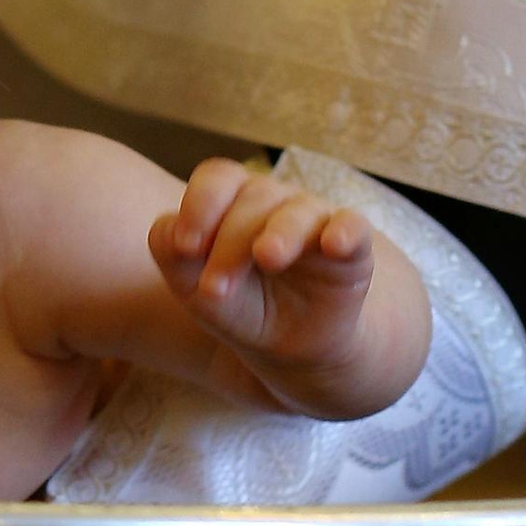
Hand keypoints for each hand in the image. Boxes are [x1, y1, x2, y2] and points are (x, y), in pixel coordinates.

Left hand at [150, 159, 410, 417]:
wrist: (291, 346)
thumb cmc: (239, 304)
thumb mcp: (198, 289)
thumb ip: (173, 256)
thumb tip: (172, 231)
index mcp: (234, 201)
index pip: (217, 179)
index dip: (199, 206)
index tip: (184, 247)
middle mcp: (274, 201)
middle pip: (252, 199)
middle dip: (228, 244)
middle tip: (215, 291)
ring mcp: (314, 220)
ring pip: (297, 211)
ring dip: (279, 234)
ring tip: (267, 258)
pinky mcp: (350, 247)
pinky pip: (352, 227)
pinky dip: (345, 232)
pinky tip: (334, 244)